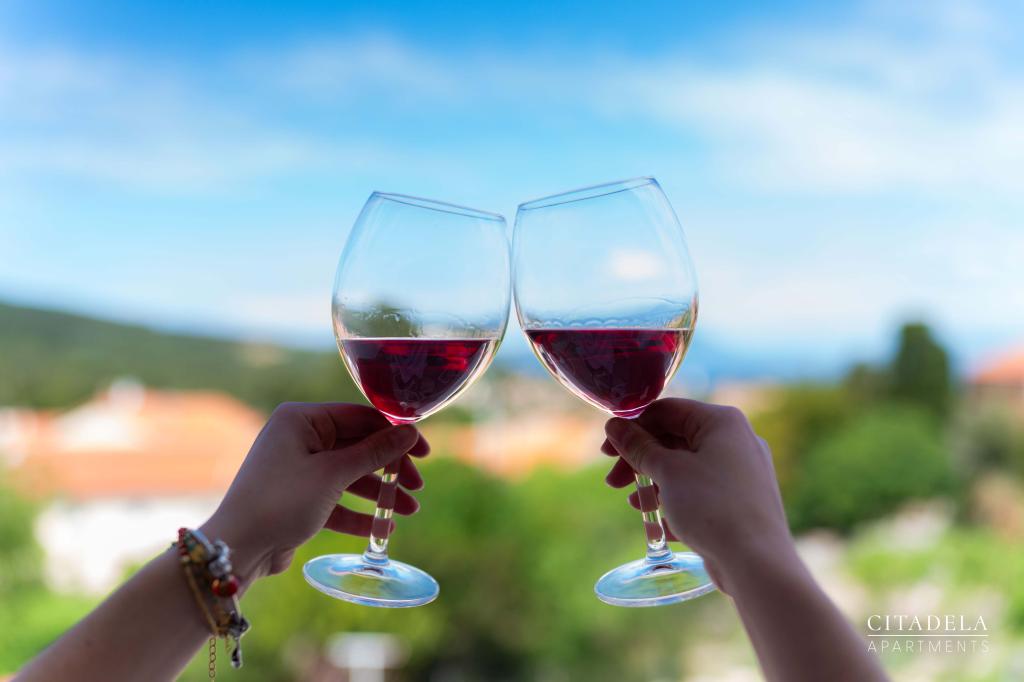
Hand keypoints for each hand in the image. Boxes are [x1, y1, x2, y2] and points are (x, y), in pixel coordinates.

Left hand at [202, 402, 428, 585]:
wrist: (237, 548)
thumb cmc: (281, 501)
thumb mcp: (333, 474)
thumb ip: (374, 452)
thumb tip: (410, 432)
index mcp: (301, 419)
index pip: (360, 417)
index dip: (395, 434)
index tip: (423, 452)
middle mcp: (298, 438)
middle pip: (358, 447)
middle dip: (389, 469)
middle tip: (417, 486)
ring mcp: (298, 468)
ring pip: (350, 475)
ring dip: (380, 494)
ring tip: (408, 511)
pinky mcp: (298, 498)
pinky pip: (336, 499)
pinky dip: (359, 512)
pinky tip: (383, 529)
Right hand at [602, 398, 791, 592]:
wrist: (757, 562)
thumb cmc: (712, 507)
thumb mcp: (667, 471)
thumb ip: (638, 446)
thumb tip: (614, 426)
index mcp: (722, 422)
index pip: (666, 411)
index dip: (632, 428)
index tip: (606, 452)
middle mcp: (737, 441)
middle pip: (675, 440)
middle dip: (641, 461)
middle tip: (614, 483)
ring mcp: (743, 473)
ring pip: (687, 468)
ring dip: (655, 484)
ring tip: (637, 506)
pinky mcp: (742, 502)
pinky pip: (702, 492)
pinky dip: (678, 502)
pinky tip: (663, 524)